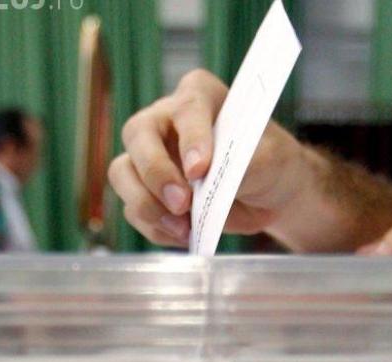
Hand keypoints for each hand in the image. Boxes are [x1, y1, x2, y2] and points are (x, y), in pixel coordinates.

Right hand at [108, 69, 313, 247]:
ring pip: (122, 173)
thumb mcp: (269, 160)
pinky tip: (184, 235)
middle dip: (156, 173)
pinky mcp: (145, 191)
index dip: (191, 139)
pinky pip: (133, 210)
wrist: (266, 196)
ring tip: (183, 227)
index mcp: (199, 96)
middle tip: (182, 203)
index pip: (187, 109)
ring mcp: (149, 156)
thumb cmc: (268, 163)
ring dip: (147, 205)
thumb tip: (210, 179)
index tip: (200, 170)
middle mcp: (164, 119)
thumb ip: (243, 166)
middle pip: (137, 135)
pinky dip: (156, 228)